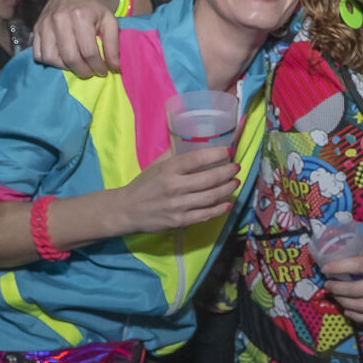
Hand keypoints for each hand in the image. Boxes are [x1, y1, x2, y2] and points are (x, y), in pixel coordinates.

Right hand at [32, 0, 119, 76]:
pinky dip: (51, 61)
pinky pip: (38, 54)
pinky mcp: (36, 28)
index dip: (98, 66)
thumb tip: (114, 66)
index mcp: (80, 15)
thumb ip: (113, 44)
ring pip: (51, 58)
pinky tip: (63, 58)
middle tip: (91, 71)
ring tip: (78, 64)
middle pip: (70, 57)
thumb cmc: (94, 8)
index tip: (103, 70)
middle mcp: (59, 19)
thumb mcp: (110, 20)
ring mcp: (45, 24)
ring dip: (66, 67)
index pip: (89, 52)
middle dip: (83, 70)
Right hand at [106, 147, 238, 233]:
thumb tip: (194, 141)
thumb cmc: (143, 185)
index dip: (216, 154)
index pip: (197, 159)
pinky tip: (227, 203)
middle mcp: (174, 187)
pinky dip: (219, 209)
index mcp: (168, 170)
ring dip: (227, 189)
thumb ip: (174, 154)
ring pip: (211, 197)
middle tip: (236, 168)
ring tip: (235, 183)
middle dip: (228, 173)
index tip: (228, 152)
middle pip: (209, 179)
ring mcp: (178, 206)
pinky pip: (205, 215)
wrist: (126, 210)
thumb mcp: (156, 165)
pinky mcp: (180, 221)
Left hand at [322, 237, 362, 323]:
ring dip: (344, 303)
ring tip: (336, 296)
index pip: (357, 265)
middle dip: (337, 288)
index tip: (325, 268)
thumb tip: (350, 239)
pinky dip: (357, 316)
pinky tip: (348, 310)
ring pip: (362, 306)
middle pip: (356, 289)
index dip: (338, 267)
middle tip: (328, 284)